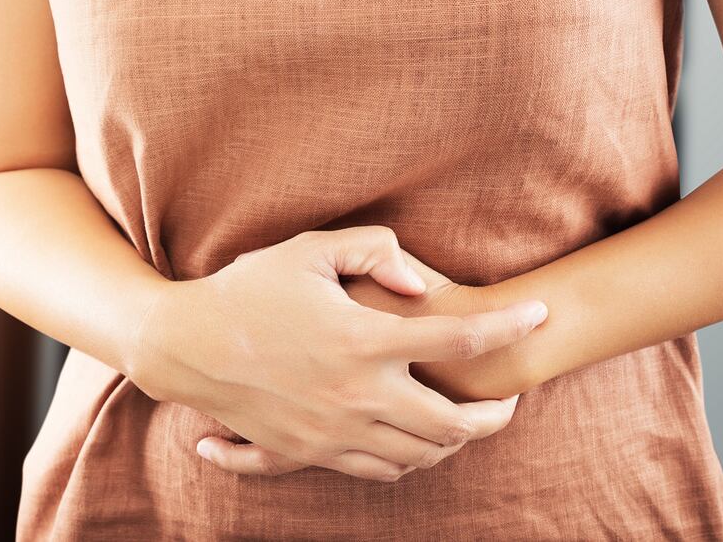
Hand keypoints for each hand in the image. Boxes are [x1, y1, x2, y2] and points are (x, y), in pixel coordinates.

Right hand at [126, 225, 546, 481]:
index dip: (510, 327)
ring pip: (419, 456)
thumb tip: (424, 286)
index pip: (460, 340)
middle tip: (510, 399)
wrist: (183, 347)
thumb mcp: (308, 250)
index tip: (539, 317)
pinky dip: (408, 462)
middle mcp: (356, 395)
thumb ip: (374, 252)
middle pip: (453, 423)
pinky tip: (415, 442)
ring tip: (469, 421)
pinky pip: (377, 472)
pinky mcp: (309, 453)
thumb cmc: (246, 289)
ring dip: (454, 442)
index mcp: (363, 340)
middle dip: (495, 416)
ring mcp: (333, 432)